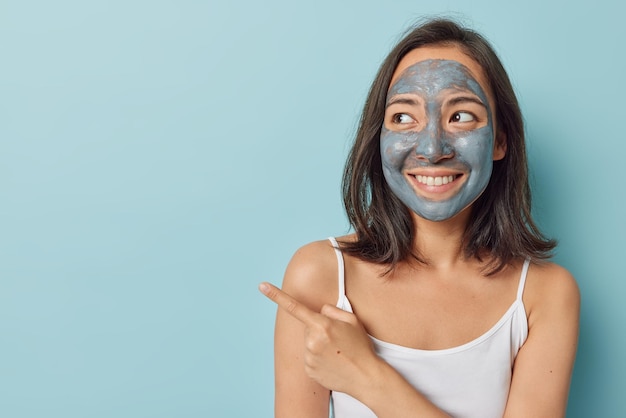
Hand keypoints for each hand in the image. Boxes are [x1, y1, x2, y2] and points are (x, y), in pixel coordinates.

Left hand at [259, 282, 379, 394]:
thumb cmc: (361, 347)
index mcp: (321, 324)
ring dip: (319, 345)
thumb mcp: (352, 320)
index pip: (294, 307)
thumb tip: (319, 311)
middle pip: (308, 327)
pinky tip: (333, 363)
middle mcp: (311, 341)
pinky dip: (319, 359)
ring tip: (338, 353)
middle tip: (338, 339)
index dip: (276, 295)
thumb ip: (332, 310)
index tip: (261, 286)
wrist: (366, 378)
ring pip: (308, 344)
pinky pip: (310, 359)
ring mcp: (309, 357)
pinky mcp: (309, 371)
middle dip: (319, 329)